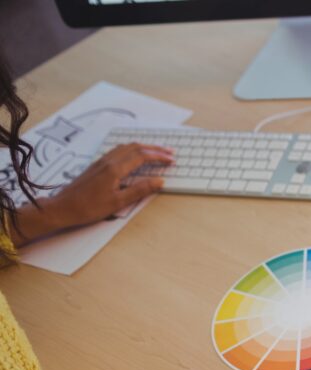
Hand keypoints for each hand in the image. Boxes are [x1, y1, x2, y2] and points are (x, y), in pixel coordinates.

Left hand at [13, 143, 172, 244]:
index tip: (172, 159)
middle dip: (154, 148)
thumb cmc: (89, 207)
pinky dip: (132, 150)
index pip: (142, 156)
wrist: (63, 207)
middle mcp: (108, 161)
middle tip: (170, 151)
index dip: (159, 157)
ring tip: (156, 151)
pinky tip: (134, 155)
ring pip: (126, 147)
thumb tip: (159, 181)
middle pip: (135, 147)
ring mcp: (101, 161)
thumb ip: (140, 190)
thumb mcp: (118, 202)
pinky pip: (118, 151)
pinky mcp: (97, 165)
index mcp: (115, 169)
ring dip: (143, 147)